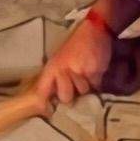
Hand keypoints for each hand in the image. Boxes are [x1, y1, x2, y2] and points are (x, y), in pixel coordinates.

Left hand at [21, 0, 139, 111]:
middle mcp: (63, 70)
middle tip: (75, 86)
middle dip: (71, 96)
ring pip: (83, 92)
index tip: (49, 111)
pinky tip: (95, 69)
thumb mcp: (60, 58)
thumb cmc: (75, 46)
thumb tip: (53, 99)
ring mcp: (79, 71)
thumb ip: (56, 77)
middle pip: (65, 98)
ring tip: (87, 72)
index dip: (44, 104)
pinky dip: (97, 82)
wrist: (94, 29)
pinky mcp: (94, 71)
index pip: (42, 90)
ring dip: (86, 86)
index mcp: (52, 67)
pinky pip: (95, 86)